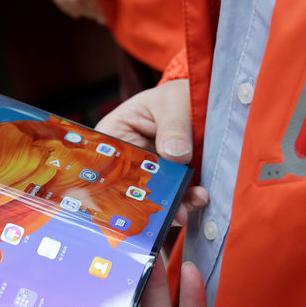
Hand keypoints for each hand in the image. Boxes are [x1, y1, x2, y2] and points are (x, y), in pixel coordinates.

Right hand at [96, 79, 208, 222]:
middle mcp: (127, 161)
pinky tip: (198, 197)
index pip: (106, 165)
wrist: (198, 100)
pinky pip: (175, 198)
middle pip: (129, 189)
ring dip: (172, 205)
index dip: (116, 185)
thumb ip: (174, 127)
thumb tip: (176, 155)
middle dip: (147, 203)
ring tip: (190, 203)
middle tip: (169, 210)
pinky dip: (186, 201)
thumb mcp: (173, 103)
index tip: (134, 195)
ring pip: (153, 199)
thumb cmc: (175, 96)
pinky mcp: (171, 183)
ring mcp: (150, 175)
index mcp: (115, 137)